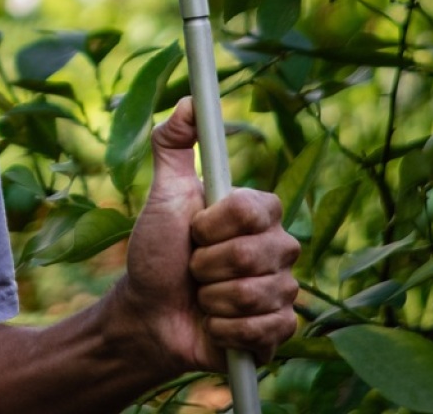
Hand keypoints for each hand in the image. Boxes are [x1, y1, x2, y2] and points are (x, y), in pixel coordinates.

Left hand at [113, 97, 299, 376]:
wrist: (150, 314)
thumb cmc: (156, 252)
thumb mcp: (162, 195)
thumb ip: (174, 146)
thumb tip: (190, 101)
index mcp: (257, 214)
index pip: (254, 210)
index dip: (215, 225)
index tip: (194, 230)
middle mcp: (279, 249)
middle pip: (256, 254)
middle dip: (208, 265)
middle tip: (193, 268)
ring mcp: (282, 290)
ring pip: (257, 294)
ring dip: (213, 299)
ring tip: (202, 296)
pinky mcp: (279, 331)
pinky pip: (264, 330)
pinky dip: (225, 330)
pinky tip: (214, 325)